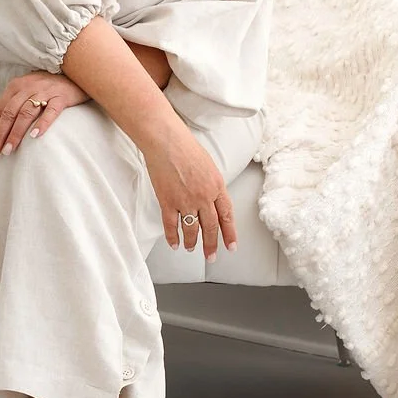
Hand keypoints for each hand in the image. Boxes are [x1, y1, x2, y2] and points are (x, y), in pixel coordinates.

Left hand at [0, 72, 89, 159]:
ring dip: (17, 132)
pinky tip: (35, 136)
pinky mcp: (61, 96)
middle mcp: (29, 86)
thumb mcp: (23, 94)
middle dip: (1, 134)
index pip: (1, 110)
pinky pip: (51, 111)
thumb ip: (5, 110)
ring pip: (27, 113)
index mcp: (17, 86)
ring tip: (10, 149)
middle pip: (11, 112)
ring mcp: (45, 91)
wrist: (75, 75)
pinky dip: (42, 123)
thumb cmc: (46, 88)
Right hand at [142, 130, 236, 262]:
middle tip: (211, 256)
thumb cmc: (185, 147)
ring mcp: (186, 201)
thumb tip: (211, 199)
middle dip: (212, 244)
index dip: (229, 233)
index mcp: (217, 186)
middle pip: (211, 226)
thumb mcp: (208, 165)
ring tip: (192, 248)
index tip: (231, 246)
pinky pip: (172, 225)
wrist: (166, 141)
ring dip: (192, 242)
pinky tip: (175, 243)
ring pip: (192, 229)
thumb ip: (212, 184)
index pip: (227, 215)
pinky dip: (173, 236)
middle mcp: (204, 196)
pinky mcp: (168, 201)